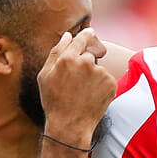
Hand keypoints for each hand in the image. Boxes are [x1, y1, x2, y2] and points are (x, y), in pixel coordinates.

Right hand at [36, 29, 117, 143]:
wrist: (70, 125)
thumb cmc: (53, 101)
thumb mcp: (45, 76)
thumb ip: (56, 52)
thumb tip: (68, 35)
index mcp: (68, 58)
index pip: (81, 39)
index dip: (86, 35)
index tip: (90, 31)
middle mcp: (86, 62)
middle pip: (90, 56)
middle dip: (85, 65)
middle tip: (76, 83)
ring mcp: (100, 73)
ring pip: (98, 69)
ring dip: (93, 77)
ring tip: (83, 93)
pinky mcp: (111, 84)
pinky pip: (107, 80)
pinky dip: (102, 87)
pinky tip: (92, 97)